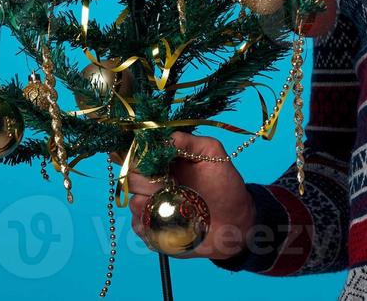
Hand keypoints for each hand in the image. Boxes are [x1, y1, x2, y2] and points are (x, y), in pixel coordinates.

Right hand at [113, 131, 255, 261]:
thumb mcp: (213, 154)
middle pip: (131, 177)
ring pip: (134, 202)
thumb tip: (163, 138)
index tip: (150, 160)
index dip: (137, 154)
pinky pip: (139, 226)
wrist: (235, 221)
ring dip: (151, 201)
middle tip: (171, 183)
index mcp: (164, 162)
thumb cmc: (225, 185)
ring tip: (176, 202)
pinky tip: (169, 220)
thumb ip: (188, 142)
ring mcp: (152, 206)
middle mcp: (154, 182)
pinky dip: (149, 223)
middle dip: (146, 179)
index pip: (138, 154)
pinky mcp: (154, 228)